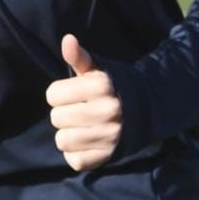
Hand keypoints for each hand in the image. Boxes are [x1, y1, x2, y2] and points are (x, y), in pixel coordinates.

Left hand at [45, 34, 121, 171]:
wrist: (145, 110)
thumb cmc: (111, 88)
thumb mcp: (96, 70)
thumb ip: (79, 56)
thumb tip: (67, 39)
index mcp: (101, 85)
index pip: (53, 95)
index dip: (59, 94)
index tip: (72, 94)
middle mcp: (107, 110)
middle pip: (56, 118)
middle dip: (63, 114)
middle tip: (78, 111)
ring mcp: (109, 135)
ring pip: (62, 140)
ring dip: (68, 135)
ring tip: (82, 127)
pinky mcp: (109, 156)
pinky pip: (74, 160)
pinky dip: (76, 154)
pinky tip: (87, 142)